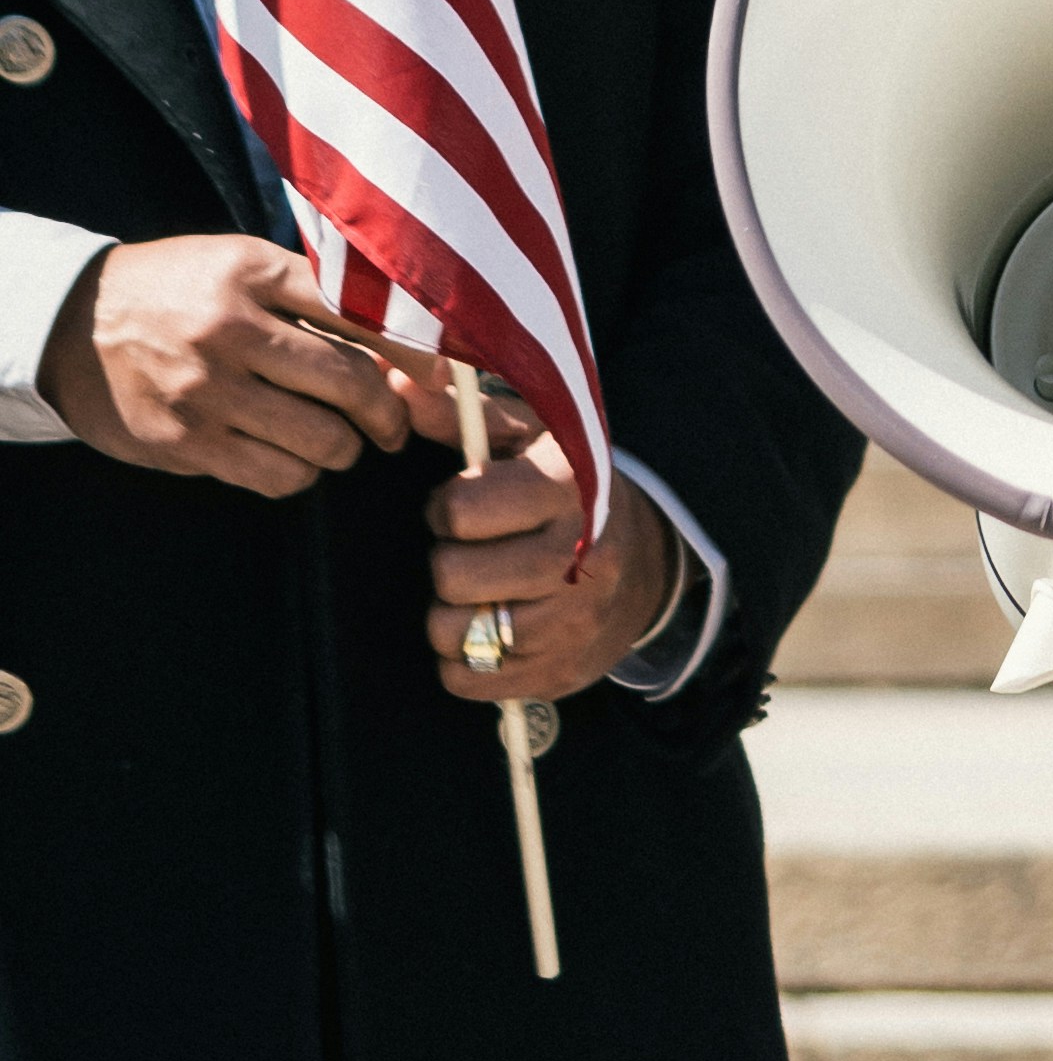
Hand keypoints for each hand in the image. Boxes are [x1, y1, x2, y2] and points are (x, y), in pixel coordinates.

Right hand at [41, 239, 413, 498]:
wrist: (76, 325)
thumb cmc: (179, 289)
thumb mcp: (240, 263)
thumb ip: (309, 293)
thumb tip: (394, 340)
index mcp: (257, 271)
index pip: (360, 310)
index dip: (413, 347)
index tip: (441, 372)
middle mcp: (235, 329)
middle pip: (349, 380)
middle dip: (388, 414)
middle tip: (394, 427)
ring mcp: (208, 390)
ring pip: (319, 438)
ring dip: (345, 450)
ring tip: (343, 445)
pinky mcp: (185, 443)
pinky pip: (274, 476)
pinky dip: (300, 476)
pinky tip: (296, 462)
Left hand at [429, 417, 675, 706]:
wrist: (646, 563)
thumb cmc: (567, 488)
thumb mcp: (530, 437)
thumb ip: (462, 415)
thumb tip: (399, 381)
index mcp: (572, 488)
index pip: (463, 510)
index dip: (446, 506)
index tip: (462, 503)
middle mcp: (579, 557)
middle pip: (453, 577)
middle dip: (448, 561)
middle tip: (472, 550)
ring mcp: (572, 622)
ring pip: (454, 634)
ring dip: (450, 613)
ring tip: (479, 589)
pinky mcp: (558, 671)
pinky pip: (466, 680)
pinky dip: (462, 658)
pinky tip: (490, 627)